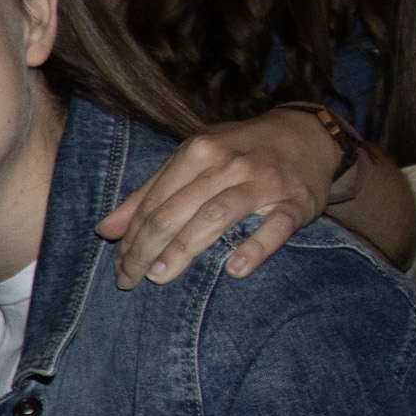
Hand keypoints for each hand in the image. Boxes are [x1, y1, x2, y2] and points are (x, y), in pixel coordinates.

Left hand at [94, 105, 333, 288]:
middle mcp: (228, 163)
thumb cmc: (240, 151)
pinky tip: (234, 270)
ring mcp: (263, 182)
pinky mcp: (296, 201)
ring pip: (214, 216)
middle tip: (130, 280)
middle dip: (146, 249)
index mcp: (197, 151)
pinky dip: (255, 248)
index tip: (120, 267)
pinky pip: (275, 227)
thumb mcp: (194, 158)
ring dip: (183, 250)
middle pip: (176, 211)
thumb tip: (105, 230)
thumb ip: (150, 192)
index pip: (154, 202)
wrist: (310, 134)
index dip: (131, 237)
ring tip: (160, 278)